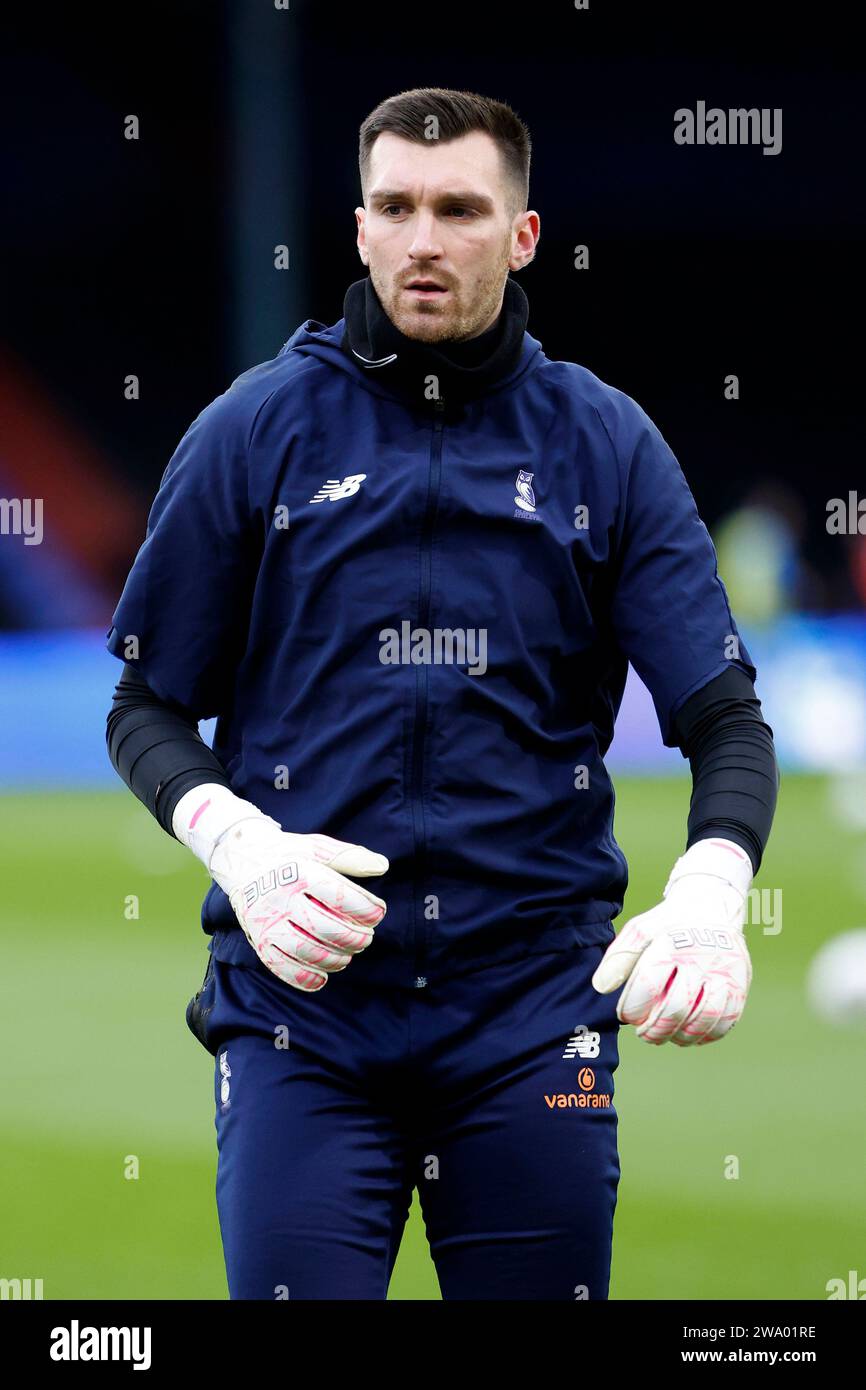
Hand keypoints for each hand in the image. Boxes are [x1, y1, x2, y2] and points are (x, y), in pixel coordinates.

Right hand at [173, 785, 387, 990]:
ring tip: (349, 954)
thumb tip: (382, 866)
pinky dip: (303, 977)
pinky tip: (322, 977)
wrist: (241, 860)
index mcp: (299, 872)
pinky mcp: (258, 940)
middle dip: (354, 937)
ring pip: (305, 950)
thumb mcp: (316, 847)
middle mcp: (281, 898)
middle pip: (325, 927)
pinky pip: (280, 966)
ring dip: (334, 958)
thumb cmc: (288, 855)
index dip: (366, 909)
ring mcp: (268, 922)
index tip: (378, 913)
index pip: (339, 896)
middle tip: (367, 938)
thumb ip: (349, 857)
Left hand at [591, 838, 752, 1045]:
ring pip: (705, 1018)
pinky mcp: (740, 985)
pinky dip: (707, 1035)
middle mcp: (701, 959)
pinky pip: (727, 1020)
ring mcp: (724, 973)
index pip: (648, 985)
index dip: (633, 1008)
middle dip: (655, 1029)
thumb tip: (601, 987)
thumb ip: (619, 957)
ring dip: (681, 1035)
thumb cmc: (669, 923)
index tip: (626, 1014)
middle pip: (677, 1007)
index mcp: (672, 944)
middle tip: (643, 1033)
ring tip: (666, 1036)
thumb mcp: (640, 929)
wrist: (713, 905)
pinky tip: (690, 1034)